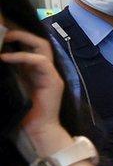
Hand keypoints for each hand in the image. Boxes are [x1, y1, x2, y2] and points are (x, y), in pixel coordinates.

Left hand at [0, 29, 71, 154]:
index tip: (0, 34)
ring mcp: (51, 74)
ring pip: (43, 46)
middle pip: (39, 42)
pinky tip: (5, 58)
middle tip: (2, 33)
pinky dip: (22, 56)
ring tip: (5, 39)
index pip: (29, 46)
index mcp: (32, 70)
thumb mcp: (9, 87)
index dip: (15, 37)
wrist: (36, 131)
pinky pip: (41, 61)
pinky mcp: (54, 81)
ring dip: (23, 39)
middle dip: (19, 33)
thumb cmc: (22, 114)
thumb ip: (6, 73)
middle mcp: (44, 69)